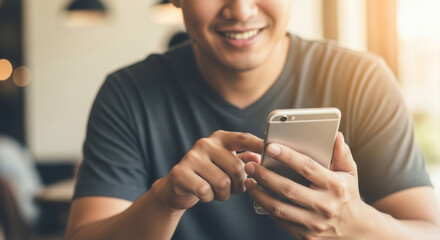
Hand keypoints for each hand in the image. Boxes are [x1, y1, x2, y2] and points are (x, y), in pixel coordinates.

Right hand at [151, 130, 262, 213]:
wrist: (177, 187)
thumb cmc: (209, 175)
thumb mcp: (227, 165)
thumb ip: (245, 159)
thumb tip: (261, 157)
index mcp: (220, 138)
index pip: (243, 138)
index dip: (259, 145)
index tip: (272, 150)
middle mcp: (205, 143)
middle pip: (236, 167)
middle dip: (240, 184)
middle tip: (235, 189)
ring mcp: (191, 157)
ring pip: (222, 182)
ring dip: (224, 194)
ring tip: (218, 191)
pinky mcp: (180, 172)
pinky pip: (205, 191)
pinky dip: (209, 198)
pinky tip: (204, 194)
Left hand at [245, 133, 369, 238]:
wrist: (356, 231)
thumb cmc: (347, 195)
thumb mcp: (349, 174)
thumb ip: (341, 154)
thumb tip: (336, 136)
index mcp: (335, 186)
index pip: (307, 168)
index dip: (287, 156)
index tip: (270, 147)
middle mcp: (325, 206)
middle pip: (288, 189)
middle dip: (265, 175)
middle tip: (250, 165)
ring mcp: (315, 223)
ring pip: (279, 208)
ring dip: (260, 194)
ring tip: (249, 182)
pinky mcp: (306, 236)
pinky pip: (281, 221)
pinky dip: (267, 208)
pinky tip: (260, 196)